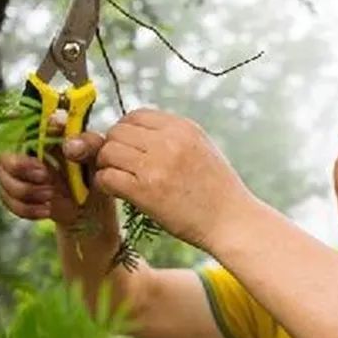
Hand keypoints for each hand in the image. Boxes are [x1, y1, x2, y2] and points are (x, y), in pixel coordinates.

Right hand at [0, 113, 114, 234]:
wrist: (91, 205)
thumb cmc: (93, 173)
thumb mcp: (97, 156)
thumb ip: (87, 143)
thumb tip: (69, 143)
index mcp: (43, 136)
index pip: (19, 127)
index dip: (23, 138)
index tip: (43, 156)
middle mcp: (25, 151)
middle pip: (2, 156)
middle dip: (20, 168)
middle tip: (45, 176)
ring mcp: (17, 174)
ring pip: (2, 180)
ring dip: (26, 191)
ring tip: (50, 196)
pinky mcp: (15, 194)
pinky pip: (7, 200)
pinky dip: (27, 209)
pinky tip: (46, 209)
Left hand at [94, 108, 254, 249]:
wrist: (232, 221)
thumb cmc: (217, 190)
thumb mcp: (202, 148)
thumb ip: (173, 136)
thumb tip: (138, 132)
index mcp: (183, 127)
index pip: (136, 115)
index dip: (126, 132)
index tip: (129, 148)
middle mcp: (169, 141)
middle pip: (117, 131)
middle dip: (113, 147)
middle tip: (119, 166)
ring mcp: (156, 165)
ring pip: (108, 152)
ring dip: (106, 166)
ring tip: (117, 179)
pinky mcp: (145, 191)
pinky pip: (107, 177)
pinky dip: (105, 184)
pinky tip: (117, 192)